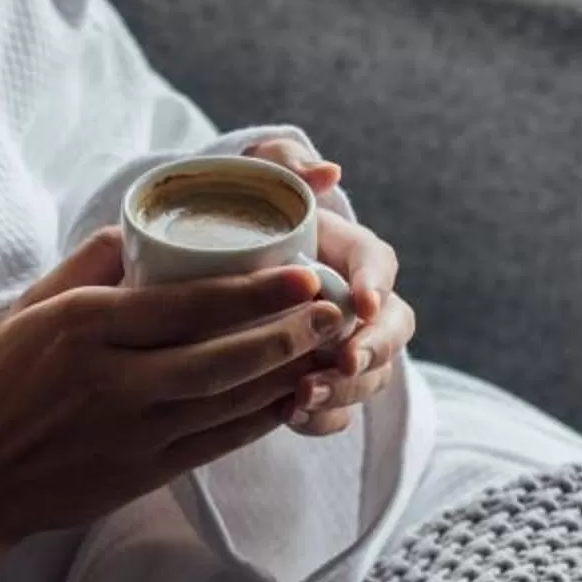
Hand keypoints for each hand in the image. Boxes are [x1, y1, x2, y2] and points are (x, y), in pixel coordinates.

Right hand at [0, 225, 348, 581]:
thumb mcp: (29, 309)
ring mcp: (130, 433)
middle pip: (218, 356)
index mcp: (82, 328)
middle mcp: (110, 381)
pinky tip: (295, 398)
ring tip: (331, 348)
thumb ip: (88, 266)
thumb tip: (144, 228)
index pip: (184, 305)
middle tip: (336, 309)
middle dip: (286, 333)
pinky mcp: (142, 474)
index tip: (302, 271)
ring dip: (286, 375)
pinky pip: (217, 443)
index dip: (252, 291)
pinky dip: (261, 420)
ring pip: (227, 401)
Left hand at [240, 137, 415, 437]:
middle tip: (345, 359)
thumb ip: (281, 163)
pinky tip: (291, 417)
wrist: (190, 274)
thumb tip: (326, 172)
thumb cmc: (229, 221)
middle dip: (376, 347)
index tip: (362, 302)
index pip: (380, 263)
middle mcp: (354, 303)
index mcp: (345, 252)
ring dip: (347, 389)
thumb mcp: (247, 182)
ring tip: (306, 395)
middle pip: (392, 328)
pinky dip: (323, 419)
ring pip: (370, 376)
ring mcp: (342, 346)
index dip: (378, 283)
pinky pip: (339, 411)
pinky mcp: (321, 385)